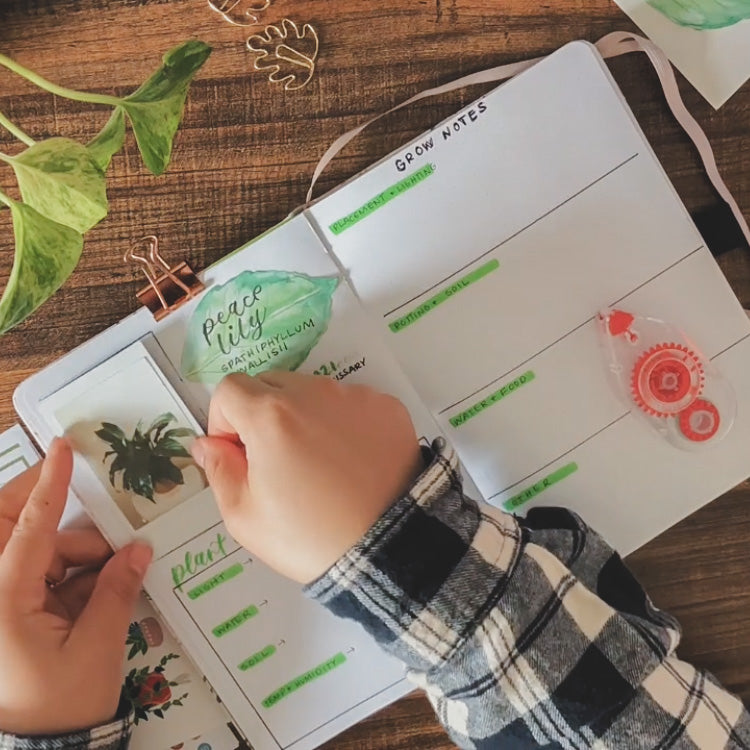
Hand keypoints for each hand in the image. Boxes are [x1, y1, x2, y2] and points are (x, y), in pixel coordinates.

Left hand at [0, 439, 151, 734]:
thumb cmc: (59, 707)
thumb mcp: (95, 648)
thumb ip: (116, 591)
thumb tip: (137, 550)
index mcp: (2, 600)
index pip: (26, 529)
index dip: (48, 486)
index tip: (63, 449)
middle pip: (16, 527)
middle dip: (50, 504)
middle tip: (85, 487)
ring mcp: (5, 600)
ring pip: (41, 550)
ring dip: (80, 550)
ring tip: (118, 567)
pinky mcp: (16, 610)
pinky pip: (48, 573)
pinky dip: (78, 571)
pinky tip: (105, 583)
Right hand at [191, 372, 421, 583]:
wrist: (389, 547)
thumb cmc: (310, 537)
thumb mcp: (245, 516)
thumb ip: (218, 469)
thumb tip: (207, 443)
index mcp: (270, 415)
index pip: (229, 389)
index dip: (224, 421)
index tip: (239, 455)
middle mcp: (313, 392)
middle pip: (271, 385)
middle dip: (262, 416)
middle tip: (277, 462)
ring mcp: (355, 396)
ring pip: (313, 392)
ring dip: (304, 416)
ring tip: (319, 465)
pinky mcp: (387, 407)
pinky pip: (351, 403)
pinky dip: (343, 423)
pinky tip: (351, 461)